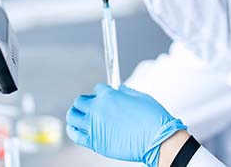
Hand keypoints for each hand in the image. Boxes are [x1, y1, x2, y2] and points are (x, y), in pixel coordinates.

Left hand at [66, 83, 186, 166]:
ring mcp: (94, 126)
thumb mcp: (140, 97)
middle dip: (85, 102)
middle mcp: (98, 109)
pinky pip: (75, 134)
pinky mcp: (95, 141)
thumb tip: (119, 90)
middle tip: (90, 106)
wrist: (157, 140)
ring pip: (73, 116)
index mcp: (108, 95)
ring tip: (78, 116)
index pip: (97, 89)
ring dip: (75, 114)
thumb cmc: (152, 119)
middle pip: (80, 101)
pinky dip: (72, 130)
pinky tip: (74, 128)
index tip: (104, 97)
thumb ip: (126, 92)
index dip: (101, 92)